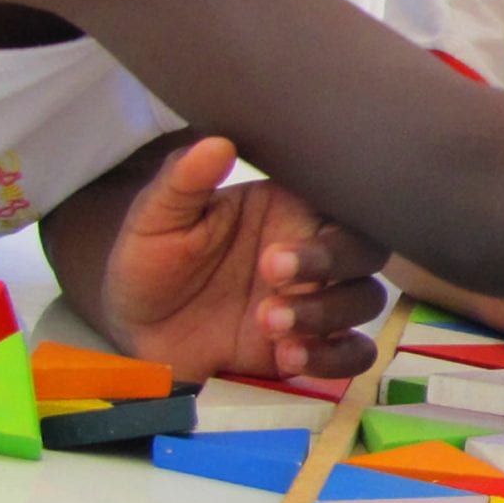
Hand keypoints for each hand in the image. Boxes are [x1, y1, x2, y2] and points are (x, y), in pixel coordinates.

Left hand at [102, 137, 388, 380]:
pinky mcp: (313, 348)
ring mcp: (318, 301)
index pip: (341, 203)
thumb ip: (184, 182)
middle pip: (367, 250)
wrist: (136, 334)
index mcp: (291, 210)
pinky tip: (288, 358)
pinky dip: (333, 358)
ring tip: (268, 324)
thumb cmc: (152, 264)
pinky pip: (353, 354)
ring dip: (326, 313)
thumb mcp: (156, 219)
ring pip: (365, 299)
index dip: (326, 225)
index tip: (274, 250)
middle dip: (331, 266)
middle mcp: (316, 252)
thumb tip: (218, 144)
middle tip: (270, 276)